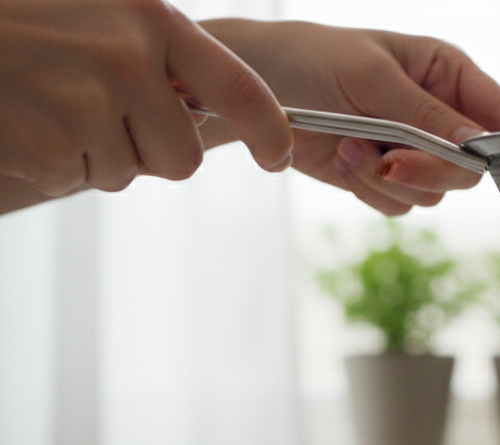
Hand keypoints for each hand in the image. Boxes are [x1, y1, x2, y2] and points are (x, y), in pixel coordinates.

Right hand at [0, 0, 292, 199]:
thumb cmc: (18, 24)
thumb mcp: (94, 14)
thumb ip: (153, 55)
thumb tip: (206, 114)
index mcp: (151, 19)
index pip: (241, 88)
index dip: (270, 131)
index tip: (279, 156)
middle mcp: (131, 56)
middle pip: (183, 155)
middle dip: (148, 151)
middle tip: (95, 115)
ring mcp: (93, 99)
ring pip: (130, 171)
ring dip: (94, 155)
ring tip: (47, 105)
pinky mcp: (57, 139)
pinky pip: (79, 178)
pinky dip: (52, 162)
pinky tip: (25, 120)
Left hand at [202, 19, 499, 215]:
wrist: (252, 90)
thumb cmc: (310, 60)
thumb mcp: (372, 78)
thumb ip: (427, 115)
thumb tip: (478, 145)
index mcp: (449, 75)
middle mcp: (439, 115)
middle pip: (470, 170)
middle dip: (429, 169)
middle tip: (392, 160)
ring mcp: (413, 149)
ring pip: (433, 193)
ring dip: (387, 178)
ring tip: (350, 146)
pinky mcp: (384, 176)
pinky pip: (399, 204)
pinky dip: (369, 190)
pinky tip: (343, 160)